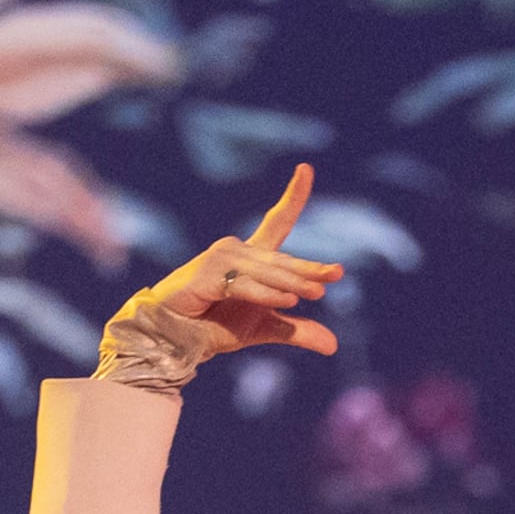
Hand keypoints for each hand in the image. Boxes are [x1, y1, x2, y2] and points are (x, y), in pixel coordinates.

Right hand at [108, 162, 342, 364]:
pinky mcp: (207, 275)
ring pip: (266, 273)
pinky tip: (290, 300)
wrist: (178, 337)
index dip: (293, 197)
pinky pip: (245, 286)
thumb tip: (333, 345)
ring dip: (292, 284)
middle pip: (281, 259)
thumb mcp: (263, 328)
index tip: (307, 168)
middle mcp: (237, 250)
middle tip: (337, 273)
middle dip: (309, 269)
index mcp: (252, 257)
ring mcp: (220, 258)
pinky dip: (267, 295)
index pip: (278, 222)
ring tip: (318, 292)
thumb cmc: (215, 325)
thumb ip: (296, 331)